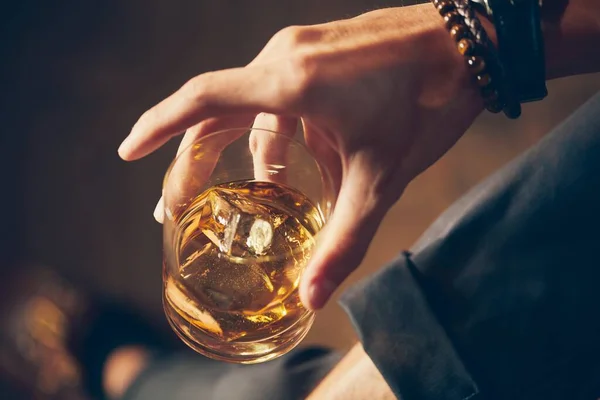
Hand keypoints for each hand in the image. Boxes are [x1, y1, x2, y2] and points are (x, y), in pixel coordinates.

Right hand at [118, 4, 482, 309]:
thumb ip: (345, 240)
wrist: (469, 42)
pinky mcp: (318, 54)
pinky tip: (306, 164)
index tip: (126, 150)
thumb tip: (312, 296)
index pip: (201, 101)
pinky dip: (284, 133)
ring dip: (251, 152)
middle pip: (217, 112)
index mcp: (288, 83)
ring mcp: (301, 53)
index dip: (158, 126)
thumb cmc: (427, 101)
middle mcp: (283, 60)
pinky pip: (284, 97)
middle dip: (195, 160)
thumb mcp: (381, 178)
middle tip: (179, 203)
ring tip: (259, 194)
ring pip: (253, 107)